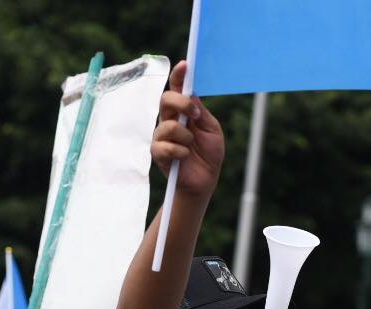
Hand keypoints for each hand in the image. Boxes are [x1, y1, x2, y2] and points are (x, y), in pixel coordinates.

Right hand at [153, 60, 223, 198]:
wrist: (204, 181)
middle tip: (195, 115)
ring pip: (167, 125)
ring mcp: (162, 136)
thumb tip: (191, 93)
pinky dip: (180, 151)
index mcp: (184, 112)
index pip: (177, 88)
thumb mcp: (212, 129)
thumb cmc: (208, 154)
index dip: (179, 75)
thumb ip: (201, 112)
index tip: (185, 65)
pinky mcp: (158, 153)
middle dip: (181, 103)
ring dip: (185, 135)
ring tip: (191, 145)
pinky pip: (165, 146)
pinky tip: (184, 156)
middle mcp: (170, 120)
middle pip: (166, 99)